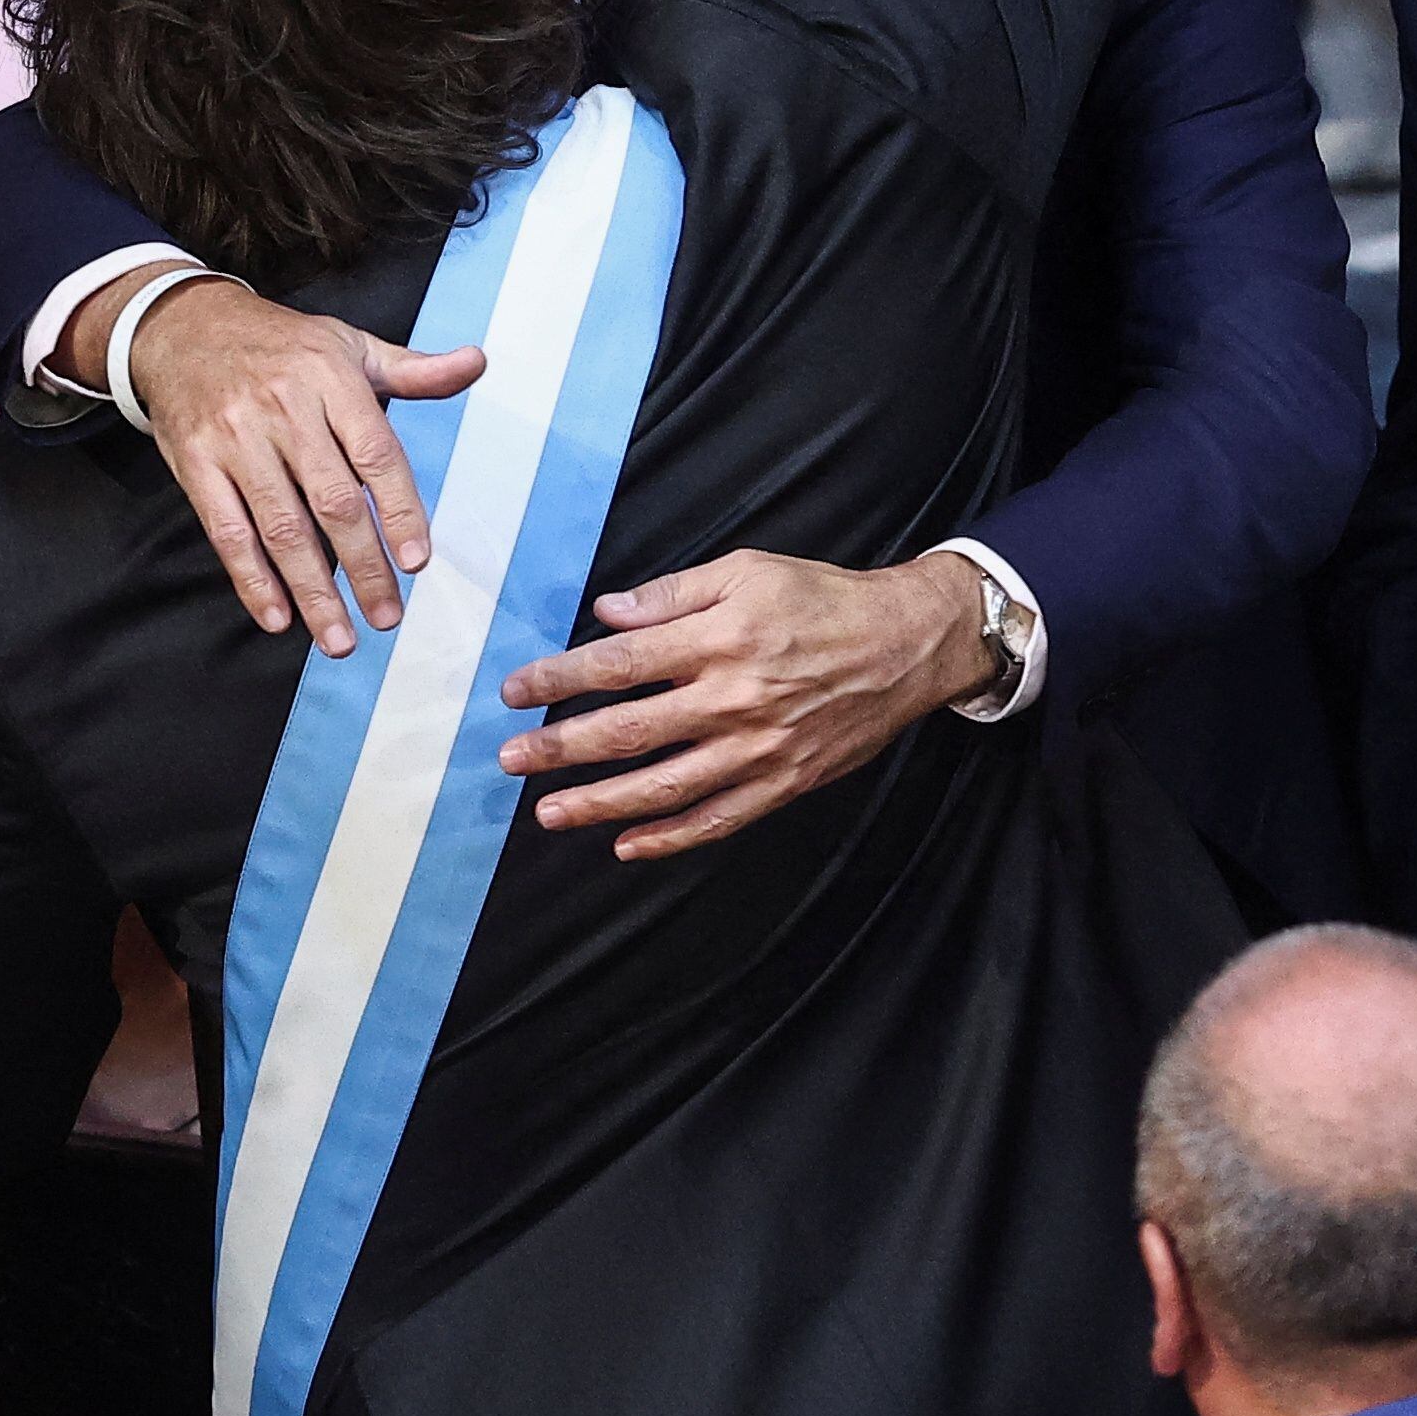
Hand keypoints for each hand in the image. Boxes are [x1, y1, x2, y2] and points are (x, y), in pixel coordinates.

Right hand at [75, 273, 483, 655]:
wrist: (182, 327)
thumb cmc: (279, 345)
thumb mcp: (348, 344)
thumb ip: (413, 370)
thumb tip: (476, 364)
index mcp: (331, 379)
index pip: (376, 454)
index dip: (399, 511)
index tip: (416, 562)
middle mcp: (284, 409)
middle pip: (332, 501)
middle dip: (363, 567)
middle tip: (387, 617)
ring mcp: (236, 438)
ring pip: (281, 527)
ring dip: (313, 590)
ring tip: (340, 638)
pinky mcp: (196, 464)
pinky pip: (227, 531)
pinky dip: (252, 580)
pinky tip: (278, 617)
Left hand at [494, 550, 993, 859]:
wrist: (906, 643)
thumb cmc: (823, 599)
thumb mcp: (747, 570)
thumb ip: (673, 594)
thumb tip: (607, 613)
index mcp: (718, 639)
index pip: (618, 665)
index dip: (559, 680)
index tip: (515, 693)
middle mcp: (732, 698)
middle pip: (628, 732)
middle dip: (561, 748)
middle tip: (511, 760)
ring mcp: (757, 748)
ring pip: (664, 786)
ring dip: (600, 803)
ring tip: (551, 812)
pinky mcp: (783, 781)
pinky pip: (718, 819)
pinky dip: (670, 838)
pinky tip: (627, 845)